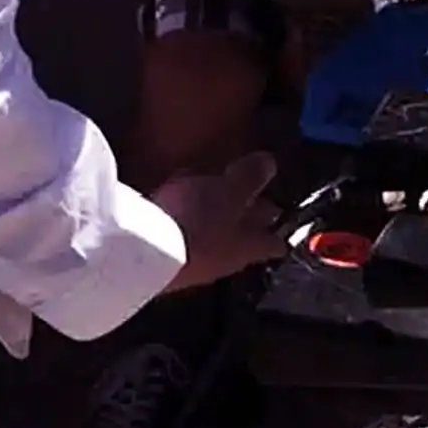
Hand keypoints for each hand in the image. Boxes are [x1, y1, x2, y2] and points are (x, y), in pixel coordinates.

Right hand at [155, 151, 284, 293]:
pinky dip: (183, 215)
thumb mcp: (231, 190)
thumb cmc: (199, 221)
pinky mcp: (166, 260)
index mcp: (249, 246)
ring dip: (211, 214)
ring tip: (205, 186)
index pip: (274, 241)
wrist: (146, 253)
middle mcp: (225, 260)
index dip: (280, 228)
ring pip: (212, 235)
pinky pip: (183, 233)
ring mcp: (195, 263)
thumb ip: (250, 177)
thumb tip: (270, 164)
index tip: (282, 215)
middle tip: (244, 193)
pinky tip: (173, 197)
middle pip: (242, 237)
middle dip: (244, 216)